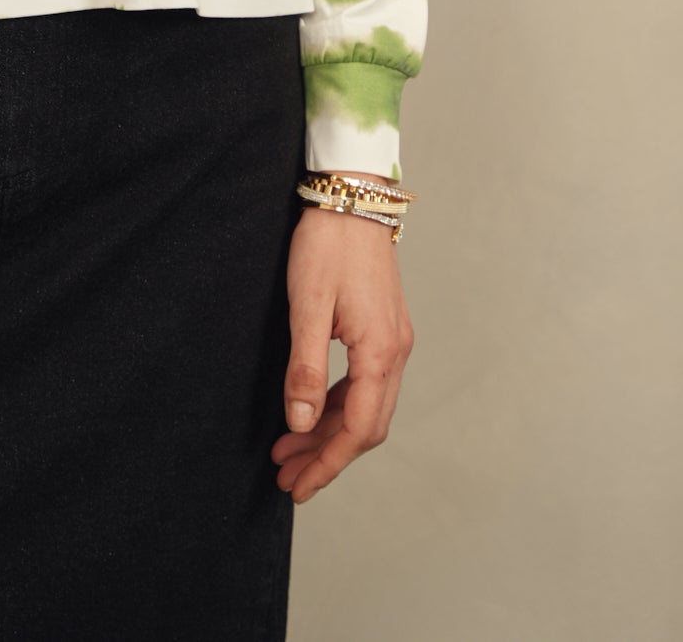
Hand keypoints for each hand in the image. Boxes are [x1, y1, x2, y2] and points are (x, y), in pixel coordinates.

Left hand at [271, 191, 413, 505]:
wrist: (352, 196)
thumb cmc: (328, 244)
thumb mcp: (307, 305)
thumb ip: (305, 367)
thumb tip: (300, 423)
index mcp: (380, 352)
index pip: (357, 430)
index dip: (327, 464)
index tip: (297, 486)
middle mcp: (396, 353)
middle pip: (366, 427)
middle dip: (327, 456)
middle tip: (287, 476)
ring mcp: (394, 341)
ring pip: (367, 407)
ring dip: (330, 432)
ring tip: (288, 449)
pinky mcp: (384, 330)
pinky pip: (366, 384)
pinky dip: (338, 406)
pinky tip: (310, 411)